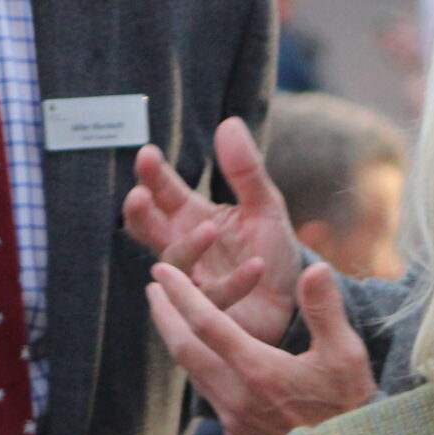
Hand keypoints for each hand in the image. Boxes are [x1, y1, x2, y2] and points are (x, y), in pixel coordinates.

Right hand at [122, 118, 299, 344]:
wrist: (295, 301)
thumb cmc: (271, 250)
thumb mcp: (265, 205)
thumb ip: (246, 170)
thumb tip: (228, 122)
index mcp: (192, 217)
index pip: (163, 192)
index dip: (152, 175)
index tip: (147, 154)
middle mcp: (185, 247)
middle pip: (149, 229)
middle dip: (140, 213)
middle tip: (138, 196)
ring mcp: (194, 281)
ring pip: (174, 264)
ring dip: (189, 245)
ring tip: (210, 227)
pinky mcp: (212, 312)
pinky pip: (215, 297)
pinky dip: (235, 282)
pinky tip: (256, 266)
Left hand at [146, 261, 375, 434]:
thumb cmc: (350, 408)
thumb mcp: (346, 355)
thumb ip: (325, 309)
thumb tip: (315, 267)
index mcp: (259, 370)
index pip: (206, 323)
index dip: (181, 294)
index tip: (161, 270)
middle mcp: (237, 396)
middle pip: (184, 349)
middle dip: (165, 316)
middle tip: (152, 289)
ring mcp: (233, 420)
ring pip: (193, 373)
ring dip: (178, 341)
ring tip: (172, 318)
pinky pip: (209, 394)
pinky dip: (199, 367)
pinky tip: (206, 358)